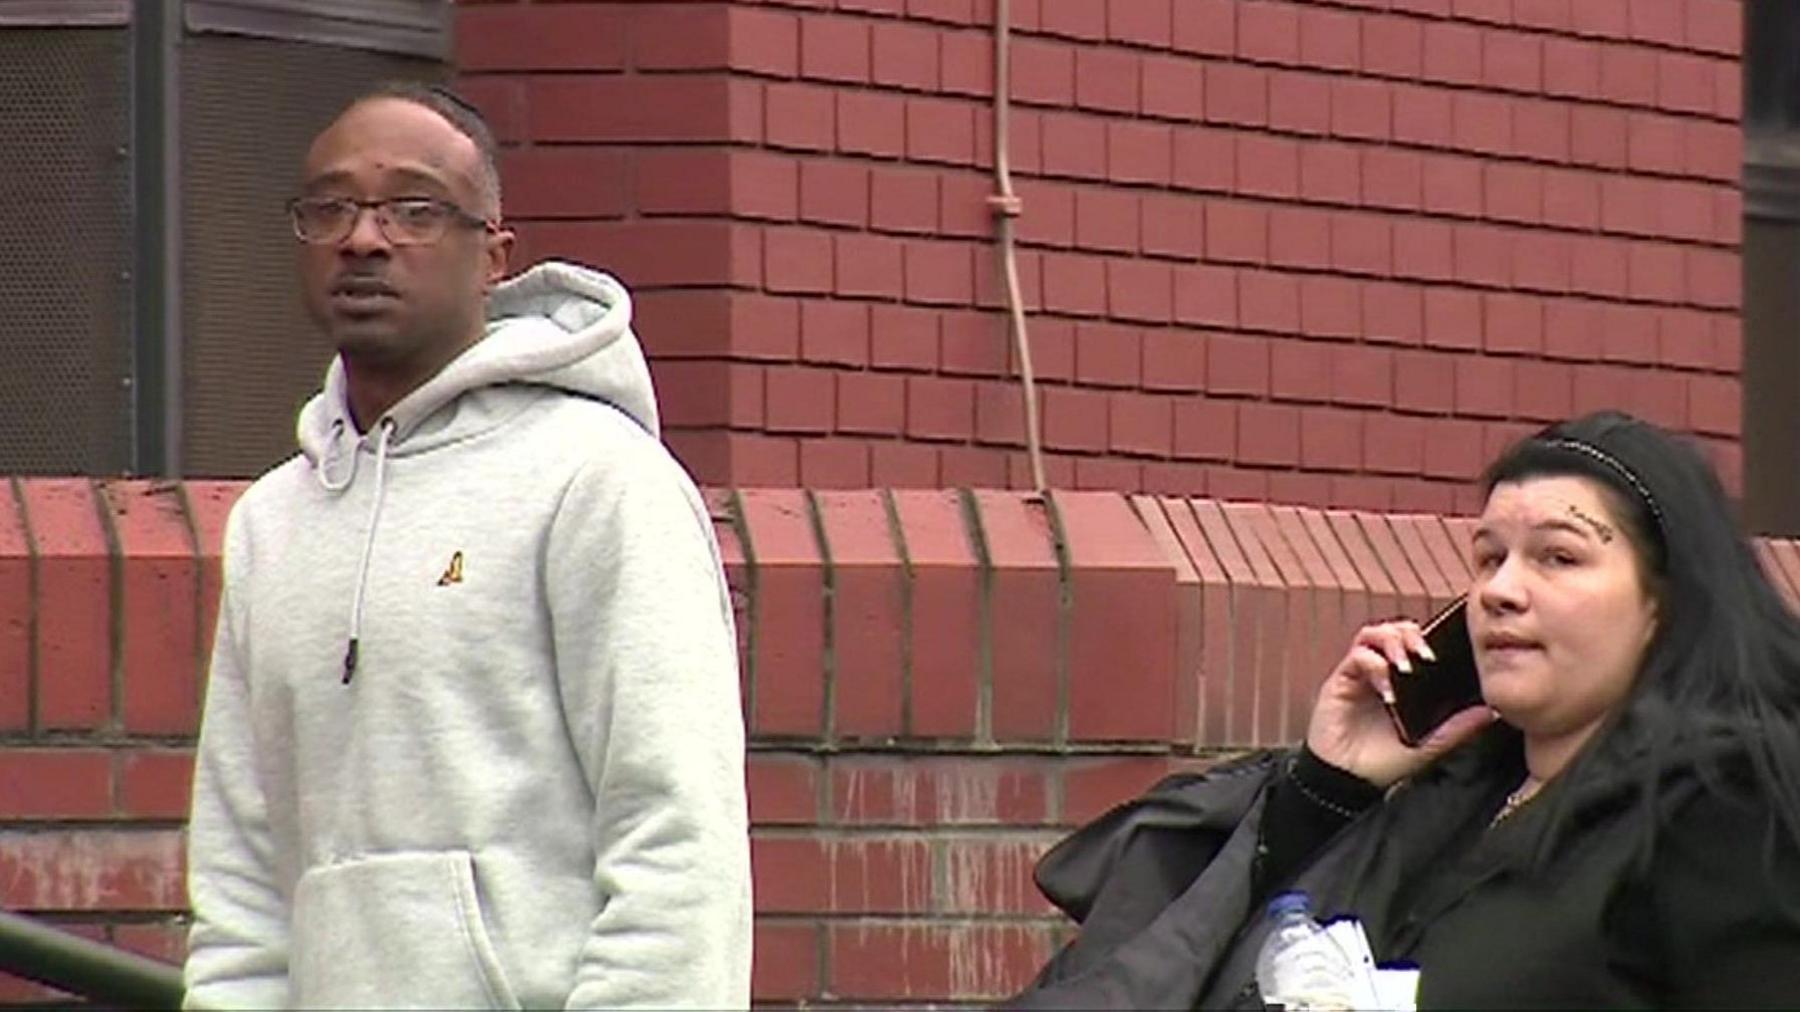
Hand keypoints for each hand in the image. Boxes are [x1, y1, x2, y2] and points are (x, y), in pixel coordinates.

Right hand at [1305, 620, 1495, 788]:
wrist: (1348, 782)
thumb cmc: (1383, 763)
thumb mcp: (1429, 745)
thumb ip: (1457, 728)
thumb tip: (1491, 712)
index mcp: (1401, 682)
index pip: (1414, 643)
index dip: (1430, 638)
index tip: (1447, 652)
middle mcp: (1379, 671)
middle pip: (1394, 630)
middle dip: (1411, 634)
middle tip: (1425, 654)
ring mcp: (1359, 674)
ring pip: (1372, 634)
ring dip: (1391, 641)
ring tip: (1404, 665)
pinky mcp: (1340, 681)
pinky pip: (1355, 656)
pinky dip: (1373, 664)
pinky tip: (1386, 688)